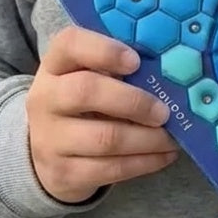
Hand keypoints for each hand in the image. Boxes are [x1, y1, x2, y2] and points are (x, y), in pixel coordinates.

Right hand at [26, 27, 178, 202]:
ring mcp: (49, 139)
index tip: (136, 61)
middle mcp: (45, 98)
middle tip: (165, 111)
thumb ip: (120, 67)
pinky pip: (110, 169)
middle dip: (133, 101)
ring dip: (147, 139)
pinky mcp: (62, 173)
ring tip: (172, 137)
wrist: (47, 150)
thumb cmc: (84, 100)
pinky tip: (165, 155)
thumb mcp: (90, 75)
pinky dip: (144, 163)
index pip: (70, 43)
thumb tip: (171, 71)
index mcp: (55, 64)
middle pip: (86, 91)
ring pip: (104, 138)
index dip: (104, 50)